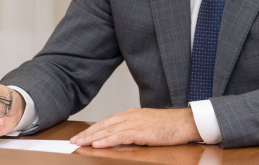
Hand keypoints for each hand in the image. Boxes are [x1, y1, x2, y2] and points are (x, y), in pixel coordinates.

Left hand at [70, 107, 201, 147]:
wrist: (184, 122)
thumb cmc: (169, 126)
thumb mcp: (148, 126)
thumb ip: (134, 129)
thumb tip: (121, 138)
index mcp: (132, 114)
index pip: (107, 121)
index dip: (93, 128)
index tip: (81, 135)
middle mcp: (131, 115)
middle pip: (104, 124)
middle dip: (88, 133)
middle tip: (73, 140)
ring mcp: (135, 122)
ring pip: (108, 129)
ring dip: (92, 137)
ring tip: (80, 143)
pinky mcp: (141, 131)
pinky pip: (120, 136)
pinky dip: (107, 140)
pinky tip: (97, 144)